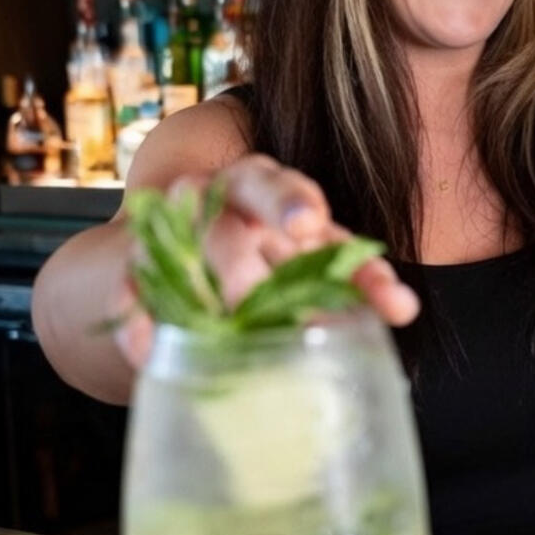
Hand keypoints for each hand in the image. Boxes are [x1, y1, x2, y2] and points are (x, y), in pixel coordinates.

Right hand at [112, 154, 419, 366]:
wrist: (185, 255)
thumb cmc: (267, 250)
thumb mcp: (310, 255)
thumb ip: (356, 278)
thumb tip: (405, 310)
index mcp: (261, 184)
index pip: (279, 186)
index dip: (292, 201)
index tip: (309, 223)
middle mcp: (210, 197)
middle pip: (222, 218)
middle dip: (240, 257)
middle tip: (256, 295)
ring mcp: (166, 230)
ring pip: (177, 252)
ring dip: (200, 295)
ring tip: (225, 329)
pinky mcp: (131, 269)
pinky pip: (129, 292)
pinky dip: (138, 321)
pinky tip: (151, 349)